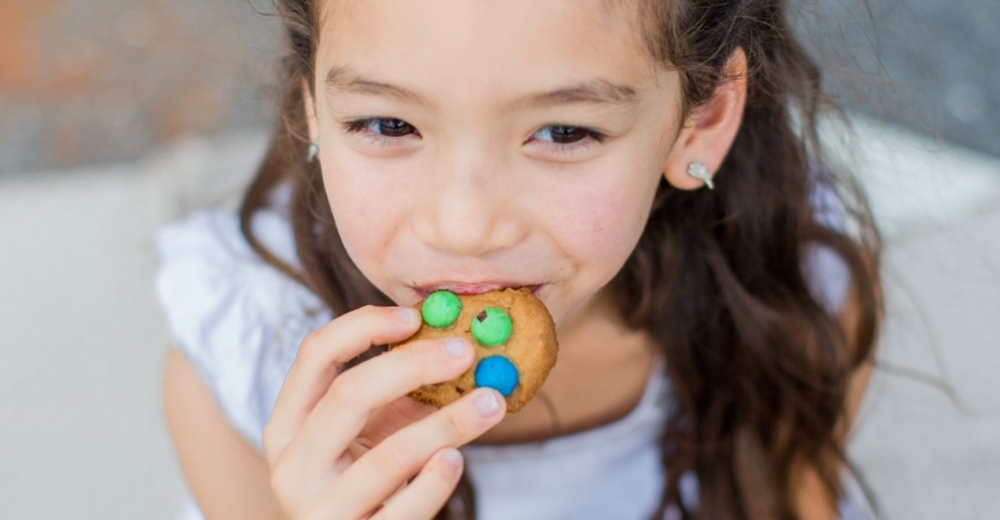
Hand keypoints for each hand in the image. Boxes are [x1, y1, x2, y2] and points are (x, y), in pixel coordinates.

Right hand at [263, 305, 506, 519]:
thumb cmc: (368, 484)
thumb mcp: (370, 434)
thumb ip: (399, 392)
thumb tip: (457, 343)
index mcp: (287, 425)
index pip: (315, 354)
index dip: (364, 325)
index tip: (415, 317)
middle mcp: (292, 466)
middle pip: (348, 394)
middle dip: (413, 365)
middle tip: (465, 353)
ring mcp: (319, 511)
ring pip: (391, 454)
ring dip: (450, 423)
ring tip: (490, 403)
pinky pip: (406, 506)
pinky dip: (437, 479)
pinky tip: (457, 459)